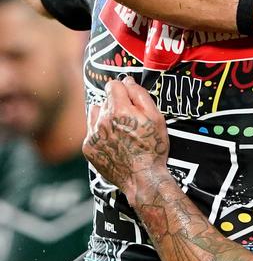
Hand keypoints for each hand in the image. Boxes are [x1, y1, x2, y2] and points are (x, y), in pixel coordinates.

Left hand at [83, 77, 169, 200]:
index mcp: (118, 109)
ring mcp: (93, 135)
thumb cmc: (152, 148)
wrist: (142, 178)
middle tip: (130, 119)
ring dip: (105, 116)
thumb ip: (140, 94)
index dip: (123, 89)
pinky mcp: (88, 148)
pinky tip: (114, 141)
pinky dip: (101, 133)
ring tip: (119, 129)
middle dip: (116, 104)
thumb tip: (128, 81)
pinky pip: (91, 131)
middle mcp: (101, 120)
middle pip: (105, 100)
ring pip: (95, 113)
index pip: (113, 85)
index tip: (129, 97)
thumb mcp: (156, 117)